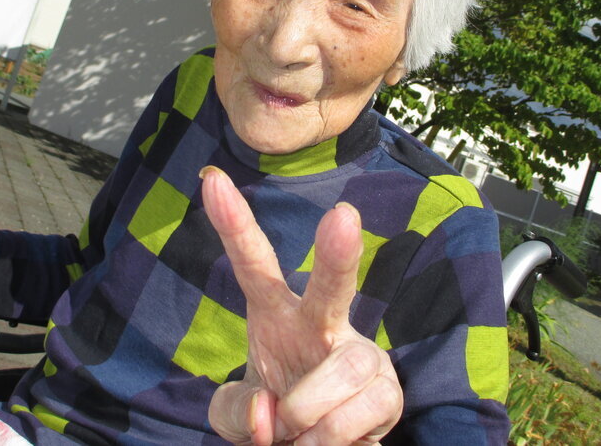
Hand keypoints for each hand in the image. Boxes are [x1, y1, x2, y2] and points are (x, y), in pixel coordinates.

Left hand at [199, 167, 401, 444]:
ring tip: (297, 434)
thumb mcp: (240, 416)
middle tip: (343, 216)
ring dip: (306, 414)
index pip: (254, 265)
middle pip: (332, 287)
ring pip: (339, 371)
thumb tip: (269, 409)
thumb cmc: (280, 419)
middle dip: (338, 254)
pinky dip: (329, 438)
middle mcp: (321, 325)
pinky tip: (325, 441)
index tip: (212, 181)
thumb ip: (235, 411)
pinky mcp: (388, 387)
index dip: (234, 225)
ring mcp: (359, 353)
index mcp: (277, 315)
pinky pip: (357, 412)